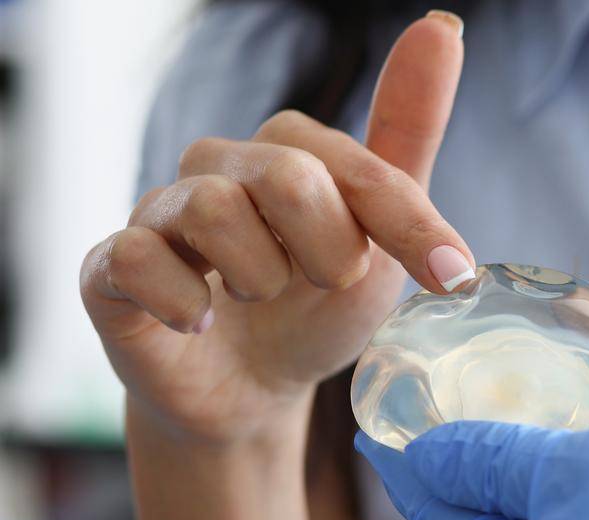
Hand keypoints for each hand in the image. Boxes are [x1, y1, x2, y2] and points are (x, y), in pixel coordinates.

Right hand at [80, 12, 467, 443]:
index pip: (356, 166)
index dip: (410, 225)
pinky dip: (181, 300)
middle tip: (324, 284)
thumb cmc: (318, 306)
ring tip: (258, 300)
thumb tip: (440, 25)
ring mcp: (160, 212)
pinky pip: (136, 256)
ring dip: (258, 277)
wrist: (252, 391)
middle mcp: (220, 166)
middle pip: (288, 176)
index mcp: (289, 150)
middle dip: (329, 251)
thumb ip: (410, 135)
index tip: (453, 275)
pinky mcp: (111, 267)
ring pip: (212, 210)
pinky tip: (200, 323)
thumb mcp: (383, 235)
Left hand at [355, 418, 588, 519]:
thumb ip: (506, 469)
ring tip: (495, 421)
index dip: (412, 471)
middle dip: (455, 477)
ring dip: (508, 476)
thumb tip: (427, 457)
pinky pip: (584, 516)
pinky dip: (563, 483)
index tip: (382, 427)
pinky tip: (573, 447)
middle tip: (434, 414)